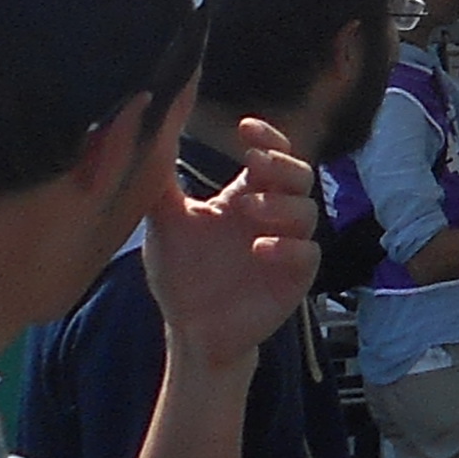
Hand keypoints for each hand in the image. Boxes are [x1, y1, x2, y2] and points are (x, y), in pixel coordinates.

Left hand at [140, 116, 318, 369]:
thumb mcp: (166, 224)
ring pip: (307, 211)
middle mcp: (274, 214)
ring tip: (248, 207)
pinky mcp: (295, 277)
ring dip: (281, 204)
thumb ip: (162, 183)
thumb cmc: (181, 274)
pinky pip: (307, 254)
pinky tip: (260, 248)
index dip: (266, 137)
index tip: (244, 127)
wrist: (191, 329)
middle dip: (280, 164)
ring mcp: (289, 244)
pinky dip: (288, 247)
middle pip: (299, 175)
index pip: (271, 154)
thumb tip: (151, 134)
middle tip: (253, 160)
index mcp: (248, 194)